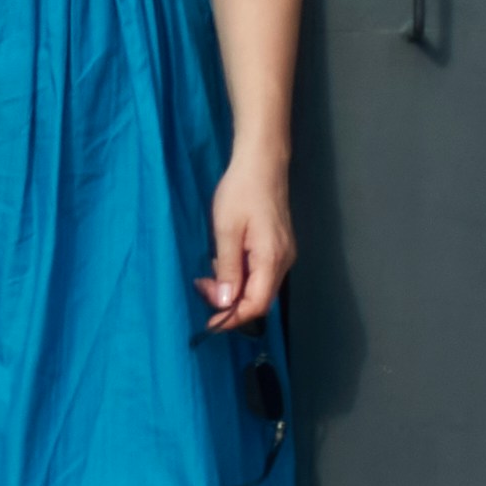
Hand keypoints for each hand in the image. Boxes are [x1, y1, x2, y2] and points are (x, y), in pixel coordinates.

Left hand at [201, 151, 293, 333]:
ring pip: (259, 285)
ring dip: (233, 287)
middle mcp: (284, 261)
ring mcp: (283, 253)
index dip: (233, 318)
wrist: (261, 162)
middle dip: (229, 302)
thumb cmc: (241, 192)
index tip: (209, 323)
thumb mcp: (227, 231)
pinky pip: (260, 272)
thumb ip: (228, 269)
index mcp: (272, 259)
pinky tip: (224, 261)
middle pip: (259, 298)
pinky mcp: (278, 246)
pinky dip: (240, 274)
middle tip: (202, 288)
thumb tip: (226, 303)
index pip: (256, 304)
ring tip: (209, 273)